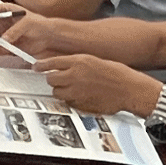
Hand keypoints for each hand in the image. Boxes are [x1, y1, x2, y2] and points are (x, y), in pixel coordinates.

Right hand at [0, 8, 64, 52]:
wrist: (49, 37)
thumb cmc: (41, 24)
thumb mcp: (28, 23)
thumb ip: (15, 30)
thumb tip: (4, 39)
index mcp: (5, 10)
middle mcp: (2, 22)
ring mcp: (3, 34)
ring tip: (4, 46)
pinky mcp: (7, 45)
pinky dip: (0, 50)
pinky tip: (9, 50)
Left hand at [32, 54, 161, 118]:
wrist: (130, 88)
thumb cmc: (116, 73)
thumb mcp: (94, 60)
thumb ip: (76, 63)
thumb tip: (60, 66)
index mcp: (79, 61)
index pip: (51, 62)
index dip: (41, 65)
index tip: (36, 67)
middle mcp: (75, 75)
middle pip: (50, 79)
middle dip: (52, 79)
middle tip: (57, 79)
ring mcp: (77, 91)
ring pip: (57, 92)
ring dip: (61, 91)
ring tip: (72, 89)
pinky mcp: (81, 104)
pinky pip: (68, 103)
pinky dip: (71, 100)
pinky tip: (81, 96)